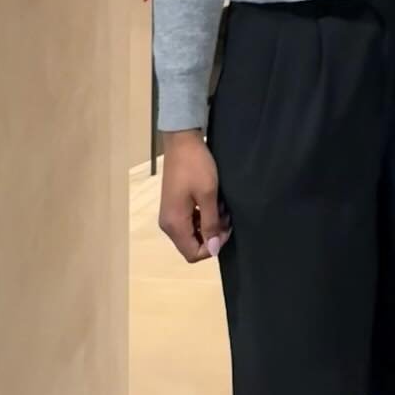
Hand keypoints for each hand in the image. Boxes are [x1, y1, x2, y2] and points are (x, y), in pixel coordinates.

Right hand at [158, 130, 230, 263]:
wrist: (182, 141)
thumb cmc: (196, 166)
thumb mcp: (208, 194)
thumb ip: (211, 223)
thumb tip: (213, 250)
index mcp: (174, 224)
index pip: (192, 253)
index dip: (212, 247)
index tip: (226, 228)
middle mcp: (168, 224)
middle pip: (192, 244)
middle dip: (212, 235)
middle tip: (226, 217)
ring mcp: (169, 215)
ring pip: (192, 233)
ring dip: (209, 225)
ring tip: (222, 207)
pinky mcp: (174, 206)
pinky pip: (189, 222)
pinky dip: (203, 216)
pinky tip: (213, 202)